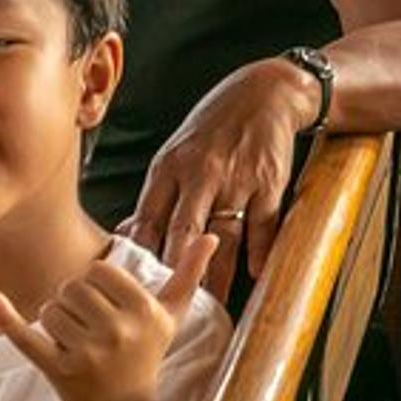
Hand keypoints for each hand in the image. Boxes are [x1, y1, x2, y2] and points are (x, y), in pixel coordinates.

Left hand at [0, 235, 215, 400]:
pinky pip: (26, 337)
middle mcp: (118, 333)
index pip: (99, 271)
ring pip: (50, 310)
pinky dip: (7, 318)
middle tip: (87, 325)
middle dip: (72, 302)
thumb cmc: (147, 353)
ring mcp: (88, 354)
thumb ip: (190, 274)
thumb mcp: (171, 316)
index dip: (95, 284)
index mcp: (145, 312)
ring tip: (73, 339)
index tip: (104, 303)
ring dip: (54, 320)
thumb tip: (212, 237)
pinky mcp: (58, 371)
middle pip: (72, 288)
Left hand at [121, 59, 314, 299]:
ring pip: (223, 236)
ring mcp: (237, 178)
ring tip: (211, 305)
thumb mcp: (176, 151)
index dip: (139, 257)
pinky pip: (264, 224)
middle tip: (166, 307)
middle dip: (174, 272)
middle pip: (183, 232)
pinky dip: (260, 251)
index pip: (149, 220)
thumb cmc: (214, 126)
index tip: (132, 289)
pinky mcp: (270, 182)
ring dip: (217, 275)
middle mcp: (201, 173)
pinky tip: (255, 274)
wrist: (265, 93)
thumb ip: (158, 194)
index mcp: (171, 167)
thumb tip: (130, 234)